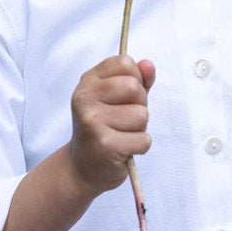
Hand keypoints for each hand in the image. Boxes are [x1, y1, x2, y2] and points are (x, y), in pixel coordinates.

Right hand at [69, 54, 154, 197]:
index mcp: (87, 82)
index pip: (125, 62)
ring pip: (142, 115)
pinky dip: (140, 147)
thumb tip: (149, 65)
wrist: (82, 168)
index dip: (135, 78)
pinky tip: (123, 150)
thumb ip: (137, 79)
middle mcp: (85, 99)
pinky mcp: (105, 145)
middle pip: (134, 87)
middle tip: (124, 119)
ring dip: (139, 129)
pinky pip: (144, 140)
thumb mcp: (118, 98)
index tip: (124, 95)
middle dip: (139, 104)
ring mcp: (92, 122)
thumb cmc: (105, 127)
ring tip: (121, 135)